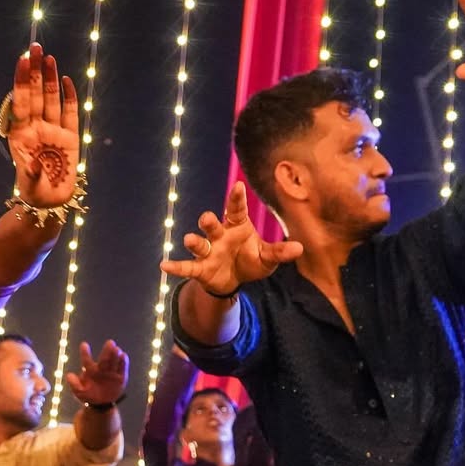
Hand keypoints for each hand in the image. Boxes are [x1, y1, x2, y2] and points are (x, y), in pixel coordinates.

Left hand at [7, 43, 79, 206]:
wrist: (50, 204)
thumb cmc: (34, 193)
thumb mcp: (29, 183)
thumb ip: (31, 172)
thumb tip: (32, 162)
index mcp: (21, 135)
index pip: (21, 102)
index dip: (22, 81)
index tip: (22, 60)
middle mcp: (36, 128)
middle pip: (35, 94)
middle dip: (35, 71)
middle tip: (35, 47)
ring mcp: (53, 131)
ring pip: (51, 99)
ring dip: (49, 78)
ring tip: (48, 57)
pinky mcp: (70, 138)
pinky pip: (69, 112)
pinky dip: (68, 97)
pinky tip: (65, 80)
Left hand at [66, 340, 128, 406]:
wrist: (101, 404)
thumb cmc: (89, 395)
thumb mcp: (79, 392)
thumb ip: (74, 385)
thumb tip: (69, 375)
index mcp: (90, 370)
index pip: (87, 360)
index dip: (85, 353)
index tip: (83, 345)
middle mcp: (101, 368)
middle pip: (104, 359)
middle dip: (107, 351)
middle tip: (110, 342)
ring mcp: (111, 372)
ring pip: (114, 361)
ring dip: (115, 355)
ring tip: (117, 349)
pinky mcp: (120, 377)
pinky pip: (122, 369)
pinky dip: (123, 362)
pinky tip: (123, 356)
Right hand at [160, 182, 302, 295]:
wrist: (234, 280)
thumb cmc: (251, 260)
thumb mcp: (267, 258)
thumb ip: (279, 252)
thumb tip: (300, 248)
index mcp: (237, 227)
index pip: (236, 210)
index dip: (237, 198)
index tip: (239, 185)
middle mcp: (220, 236)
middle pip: (213, 225)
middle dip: (208, 221)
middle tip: (206, 217)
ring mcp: (208, 251)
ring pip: (200, 244)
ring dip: (194, 242)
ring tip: (189, 239)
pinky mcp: (200, 268)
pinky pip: (187, 267)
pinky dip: (176, 266)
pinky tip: (164, 265)